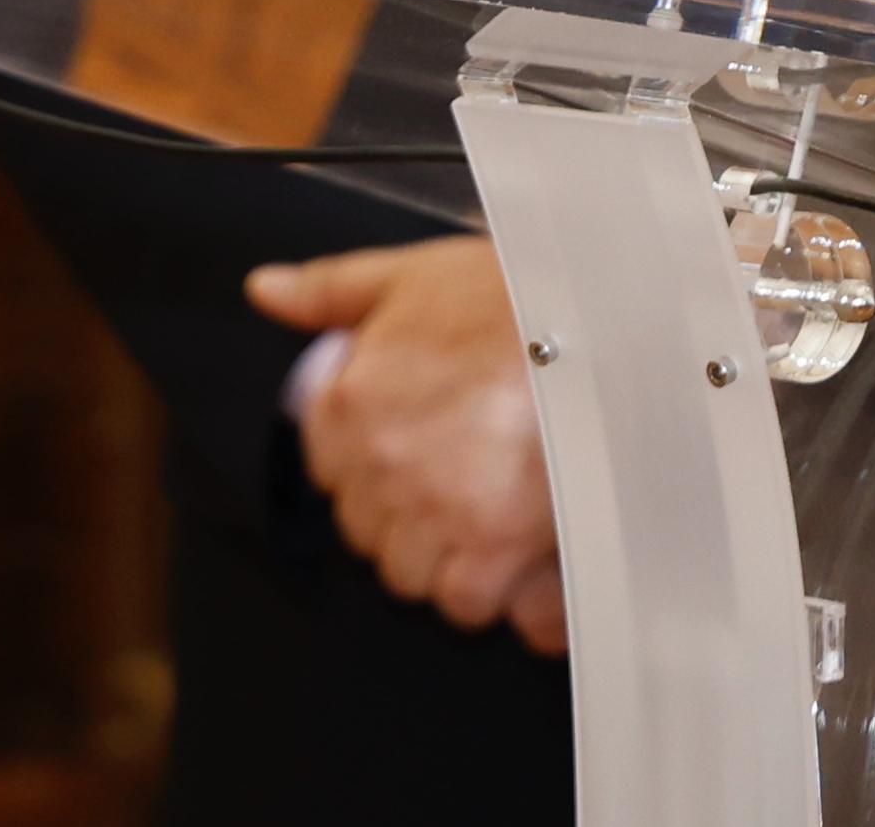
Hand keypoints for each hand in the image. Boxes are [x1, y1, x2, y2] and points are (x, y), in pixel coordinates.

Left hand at [248, 235, 568, 653]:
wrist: (609, 325)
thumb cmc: (517, 297)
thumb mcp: (414, 274)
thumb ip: (331, 291)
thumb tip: (266, 291)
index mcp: (349, 403)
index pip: (332, 473)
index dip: (378, 464)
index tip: (422, 446)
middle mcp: (381, 466)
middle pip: (372, 533)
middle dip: (412, 516)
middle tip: (469, 477)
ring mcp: (434, 514)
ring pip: (414, 576)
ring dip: (449, 557)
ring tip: (499, 511)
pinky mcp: (491, 552)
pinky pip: (468, 601)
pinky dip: (492, 589)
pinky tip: (520, 551)